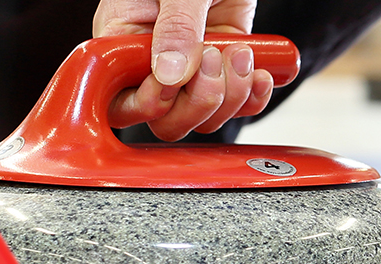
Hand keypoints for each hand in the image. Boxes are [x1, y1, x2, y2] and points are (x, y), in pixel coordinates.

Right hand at [93, 0, 275, 140]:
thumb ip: (176, 26)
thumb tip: (170, 76)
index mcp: (121, 39)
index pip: (120, 99)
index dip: (150, 101)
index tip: (176, 79)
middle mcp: (152, 61)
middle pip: (165, 120)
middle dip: (198, 102)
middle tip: (216, 59)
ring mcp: (191, 67)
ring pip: (203, 117)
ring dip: (231, 96)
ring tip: (242, 53)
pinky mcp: (223, 64)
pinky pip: (237, 103)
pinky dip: (253, 96)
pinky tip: (261, 72)